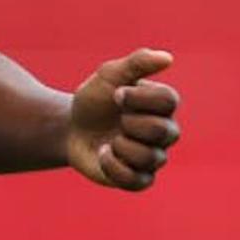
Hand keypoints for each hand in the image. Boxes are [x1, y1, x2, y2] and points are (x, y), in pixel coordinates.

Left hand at [68, 48, 182, 190]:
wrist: (71, 128)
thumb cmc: (96, 100)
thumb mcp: (110, 75)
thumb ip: (137, 63)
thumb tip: (167, 58)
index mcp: (163, 105)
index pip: (168, 101)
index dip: (137, 98)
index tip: (116, 95)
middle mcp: (165, 132)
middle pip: (162, 131)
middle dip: (129, 123)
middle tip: (117, 119)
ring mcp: (154, 157)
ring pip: (149, 157)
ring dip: (121, 146)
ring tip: (110, 140)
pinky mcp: (139, 179)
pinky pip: (137, 181)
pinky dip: (115, 168)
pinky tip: (104, 154)